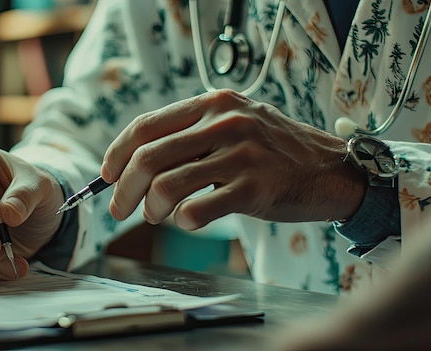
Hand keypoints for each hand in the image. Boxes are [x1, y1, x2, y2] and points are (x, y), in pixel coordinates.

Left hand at [100, 89, 365, 229]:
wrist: (332, 170)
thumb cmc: (273, 152)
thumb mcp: (233, 125)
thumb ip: (190, 136)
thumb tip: (133, 164)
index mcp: (213, 103)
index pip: (146, 126)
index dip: (116, 153)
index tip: (106, 176)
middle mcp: (225, 122)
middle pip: (148, 157)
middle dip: (123, 189)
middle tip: (120, 209)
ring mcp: (241, 154)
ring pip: (167, 185)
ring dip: (150, 208)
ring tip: (157, 215)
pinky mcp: (254, 188)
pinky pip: (196, 210)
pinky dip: (181, 221)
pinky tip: (187, 221)